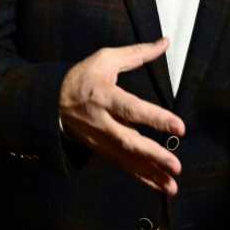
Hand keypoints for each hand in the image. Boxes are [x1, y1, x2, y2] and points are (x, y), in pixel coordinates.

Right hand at [59, 38, 184, 194]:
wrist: (50, 103)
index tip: (179, 127)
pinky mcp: (101, 150)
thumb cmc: (82, 78)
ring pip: (127, 159)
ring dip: (151, 174)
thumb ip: (137, 54)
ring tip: (172, 187)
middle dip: (153, 155)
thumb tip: (164, 43)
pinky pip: (123, 166)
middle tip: (176, 164)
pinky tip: (160, 186)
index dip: (155, 118)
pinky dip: (142, 178)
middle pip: (128, 140)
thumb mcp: (105, 59)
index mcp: (103, 96)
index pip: (131, 109)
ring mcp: (100, 139)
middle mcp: (101, 121)